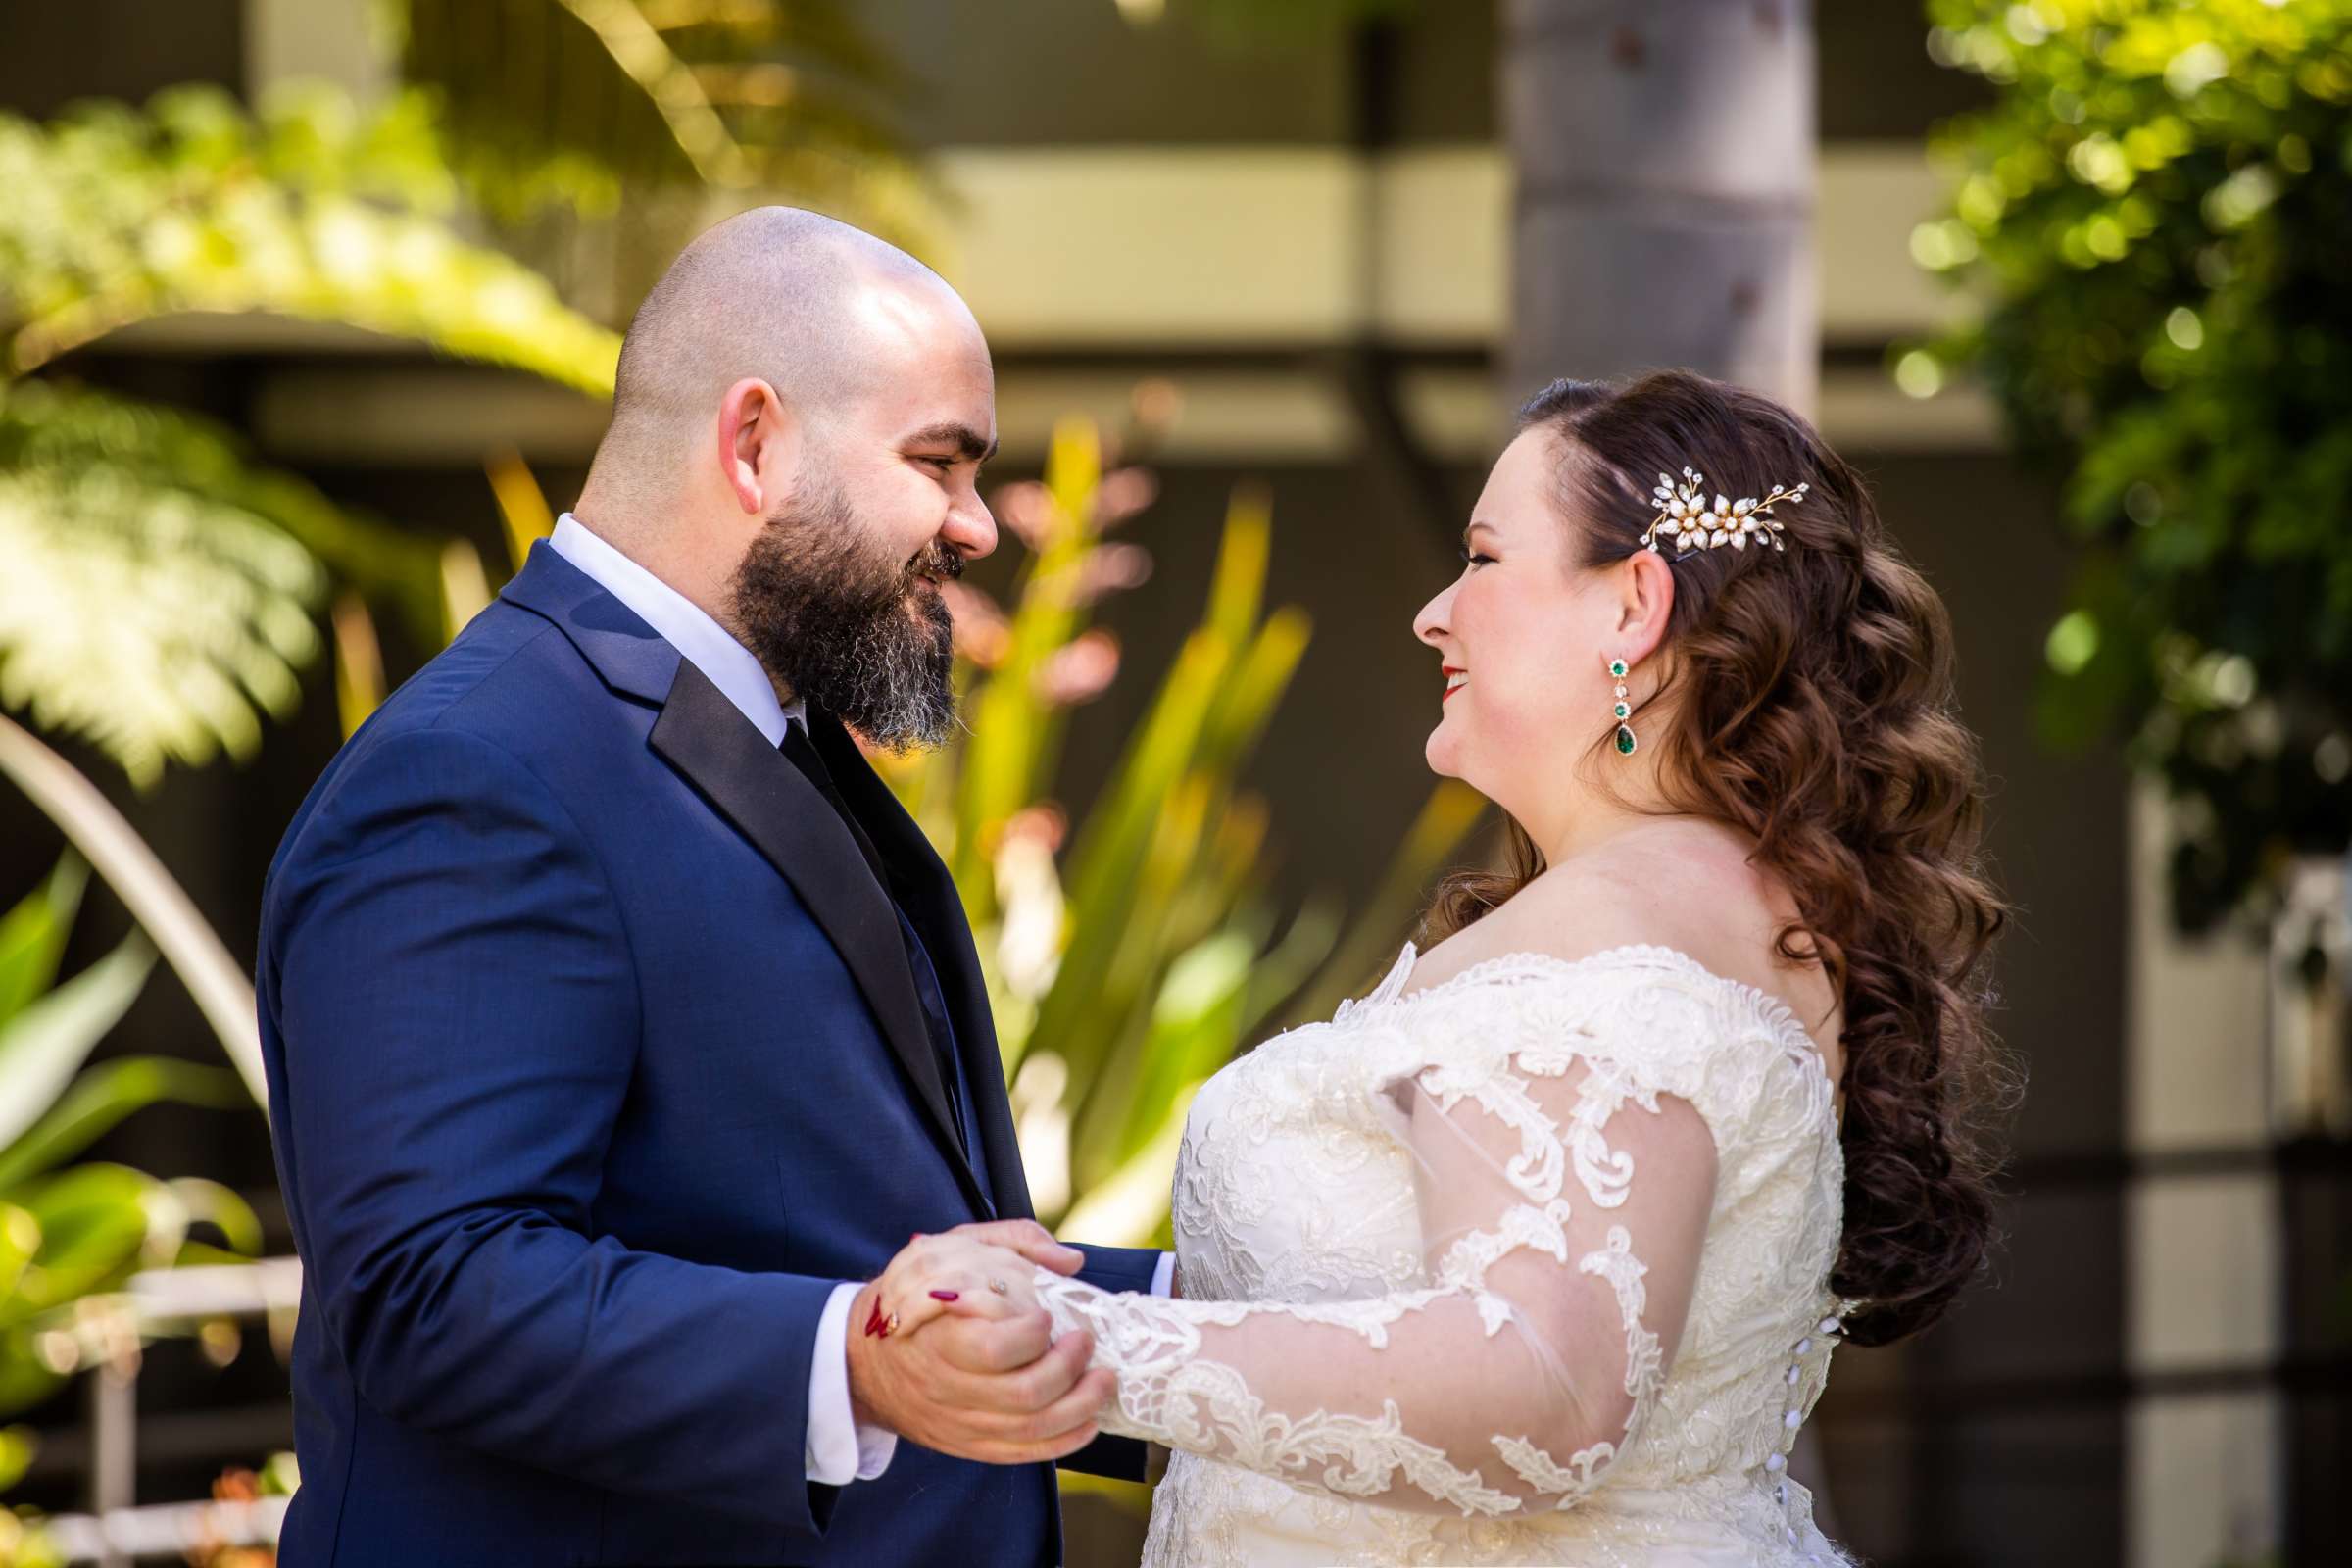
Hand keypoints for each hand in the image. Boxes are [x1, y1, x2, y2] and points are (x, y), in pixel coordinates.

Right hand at [845, 1223, 1111, 1464]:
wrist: (864, 1360)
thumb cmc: (918, 1297)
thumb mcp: (954, 1248)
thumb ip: (1015, 1240)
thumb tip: (1071, 1261)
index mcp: (939, 1337)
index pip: (993, 1350)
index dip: (1032, 1334)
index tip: (1048, 1315)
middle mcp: (947, 1388)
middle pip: (1022, 1394)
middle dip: (1068, 1368)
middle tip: (1085, 1341)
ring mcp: (959, 1422)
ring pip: (1030, 1428)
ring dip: (1079, 1406)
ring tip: (1103, 1379)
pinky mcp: (968, 1445)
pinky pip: (1021, 1454)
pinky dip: (1063, 1441)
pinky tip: (1089, 1421)